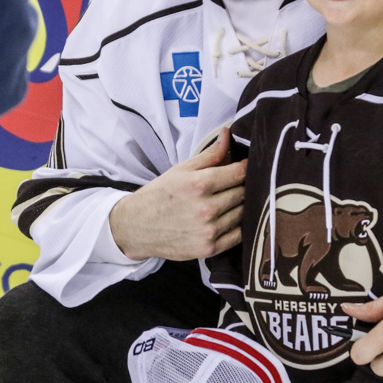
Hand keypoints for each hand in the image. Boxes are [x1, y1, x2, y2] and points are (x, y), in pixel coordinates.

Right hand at [109, 128, 245, 260]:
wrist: (136, 226)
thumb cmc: (159, 195)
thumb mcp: (181, 169)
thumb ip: (209, 154)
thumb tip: (228, 134)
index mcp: (199, 184)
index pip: (239, 173)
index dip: (246, 168)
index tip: (245, 167)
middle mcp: (206, 208)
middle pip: (243, 193)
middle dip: (243, 187)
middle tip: (235, 185)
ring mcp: (209, 231)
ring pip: (243, 214)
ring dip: (241, 206)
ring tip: (230, 201)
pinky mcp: (209, 248)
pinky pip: (239, 235)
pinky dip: (239, 226)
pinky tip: (228, 219)